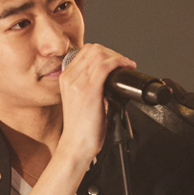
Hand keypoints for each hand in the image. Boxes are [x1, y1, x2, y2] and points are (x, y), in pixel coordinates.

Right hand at [57, 43, 135, 165]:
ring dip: (117, 56)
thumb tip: (110, 81)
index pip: (86, 52)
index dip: (105, 53)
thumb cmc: (81, 129)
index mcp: (66, 78)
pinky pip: (105, 65)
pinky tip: (126, 67)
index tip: (115, 61)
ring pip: (99, 53)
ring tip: (126, 65)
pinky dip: (119, 62)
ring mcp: (78, 82)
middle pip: (93, 49)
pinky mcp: (89, 90)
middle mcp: (70, 77)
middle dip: (112, 52)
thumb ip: (91, 87)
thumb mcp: (82, 101)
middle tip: (123, 63)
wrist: (76, 145)